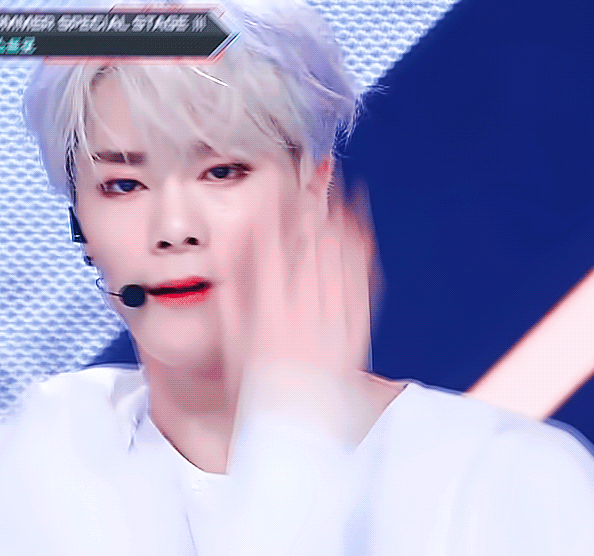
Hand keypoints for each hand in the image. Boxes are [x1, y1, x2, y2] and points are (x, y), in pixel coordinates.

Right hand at [219, 174, 380, 446]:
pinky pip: (362, 279)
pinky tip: (359, 229)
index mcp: (268, 309)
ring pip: (340, 254)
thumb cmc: (259, 383)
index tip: (277, 180)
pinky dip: (360, 249)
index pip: (270, 244)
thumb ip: (234, 291)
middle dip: (311, 199)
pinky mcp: (356, 325)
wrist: (300, 424)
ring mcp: (334, 315)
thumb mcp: (233, 338)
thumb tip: (231, 249)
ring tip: (340, 186)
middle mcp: (303, 307)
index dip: (275, 208)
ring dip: (340, 216)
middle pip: (310, 241)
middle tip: (314, 168)